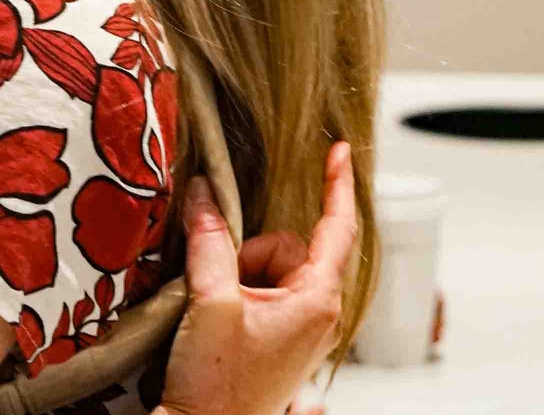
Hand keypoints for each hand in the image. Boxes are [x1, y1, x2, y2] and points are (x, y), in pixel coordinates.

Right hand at [156, 142, 358, 414]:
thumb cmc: (216, 390)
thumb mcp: (209, 303)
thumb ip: (209, 242)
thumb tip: (205, 194)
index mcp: (318, 300)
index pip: (338, 227)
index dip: (336, 185)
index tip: (336, 151)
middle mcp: (319, 313)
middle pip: (287, 247)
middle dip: (248, 255)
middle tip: (222, 288)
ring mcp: (302, 328)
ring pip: (269, 268)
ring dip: (238, 278)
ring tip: (219, 314)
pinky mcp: (282, 339)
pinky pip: (263, 292)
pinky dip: (238, 294)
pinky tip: (222, 323)